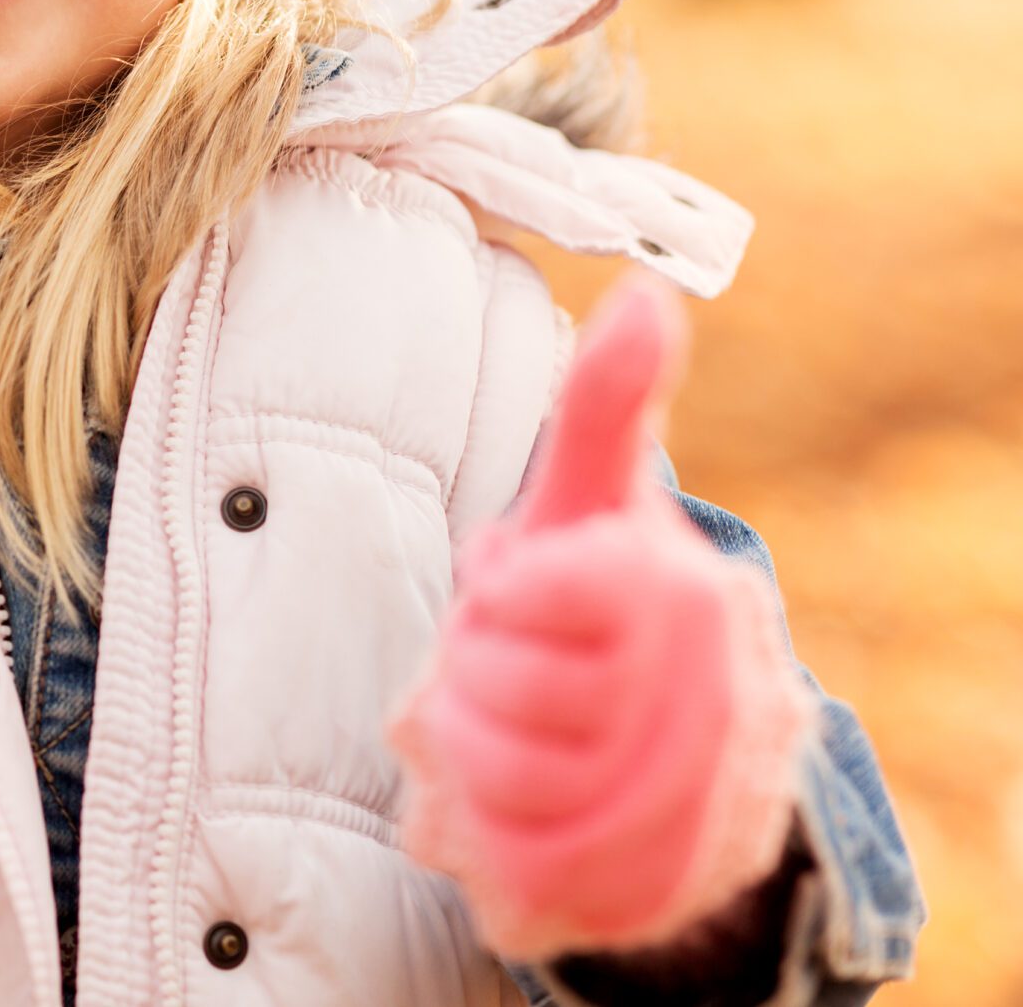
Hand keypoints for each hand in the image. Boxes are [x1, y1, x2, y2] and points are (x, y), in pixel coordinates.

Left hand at [385, 271, 813, 959]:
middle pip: (500, 698)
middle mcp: (714, 704)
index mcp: (687, 593)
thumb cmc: (603, 604)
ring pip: (501, 792)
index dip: (499, 599)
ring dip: (470, 767)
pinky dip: (492, 849)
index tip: (512, 591)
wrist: (682, 764)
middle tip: (500, 674)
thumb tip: (646, 292)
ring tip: (500, 738)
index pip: (528, 595)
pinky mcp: (654, 892)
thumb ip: (606, 405)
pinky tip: (509, 815)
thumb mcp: (593, 499)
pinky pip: (527, 880)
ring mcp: (692, 806)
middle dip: (472, 686)